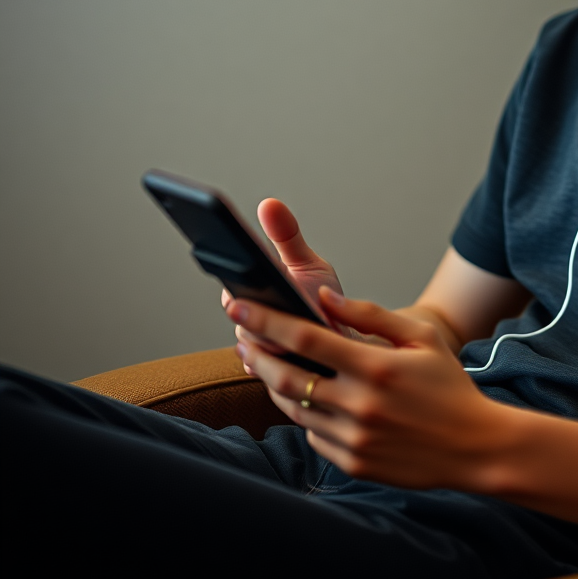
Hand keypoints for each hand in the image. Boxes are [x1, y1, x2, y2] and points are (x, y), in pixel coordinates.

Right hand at [221, 198, 348, 371]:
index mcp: (253, 292)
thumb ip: (287, 237)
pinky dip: (279, 361)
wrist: (347, 337)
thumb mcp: (307, 263)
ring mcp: (263, 350)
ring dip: (269, 337)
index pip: (230, 291)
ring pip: (254, 346)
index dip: (231, 285)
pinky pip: (270, 370)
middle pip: (240, 320)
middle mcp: (251, 323)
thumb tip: (270, 204)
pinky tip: (290, 352)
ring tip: (286, 326)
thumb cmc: (323, 299)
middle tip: (266, 301)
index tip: (237, 276)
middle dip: (253, 312)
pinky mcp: (277, 374)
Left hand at [227, 288, 515, 491]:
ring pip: (294, 409)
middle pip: (286, 377)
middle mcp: (359, 405)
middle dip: (256, 354)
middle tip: (242, 339)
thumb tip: (326, 298)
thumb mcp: (421, 338)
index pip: (305, 339)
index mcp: (375, 368)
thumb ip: (371, 314)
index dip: (266, 320)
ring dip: (275, 385)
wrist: (475, 447)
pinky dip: (307, 415)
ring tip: (268, 365)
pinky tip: (313, 400)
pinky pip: (314, 435)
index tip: (240, 305)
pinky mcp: (353, 463)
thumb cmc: (450, 387)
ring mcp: (353, 439)